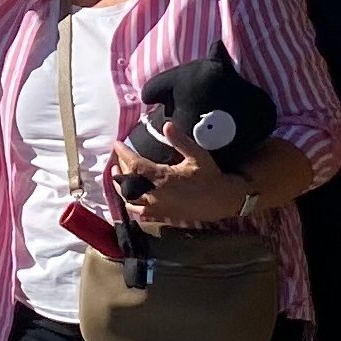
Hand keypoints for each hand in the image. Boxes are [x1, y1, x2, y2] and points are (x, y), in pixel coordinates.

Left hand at [113, 121, 247, 228]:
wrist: (223, 201)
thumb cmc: (211, 177)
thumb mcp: (198, 156)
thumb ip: (181, 141)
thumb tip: (167, 124)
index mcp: (163, 178)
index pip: (135, 165)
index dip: (123, 154)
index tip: (116, 144)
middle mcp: (156, 195)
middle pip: (128, 182)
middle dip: (120, 168)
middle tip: (116, 158)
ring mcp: (158, 208)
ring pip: (130, 199)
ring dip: (120, 187)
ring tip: (116, 177)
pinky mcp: (163, 216)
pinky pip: (140, 213)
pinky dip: (130, 206)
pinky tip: (129, 200)